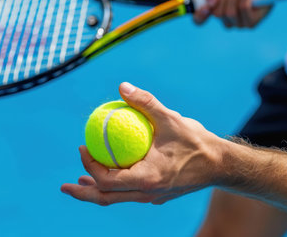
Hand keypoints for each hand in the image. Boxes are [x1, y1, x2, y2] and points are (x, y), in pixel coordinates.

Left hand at [60, 82, 225, 205]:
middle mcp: (147, 193)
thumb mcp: (171, 119)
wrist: (221, 165)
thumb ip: (146, 103)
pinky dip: (114, 187)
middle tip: (65, 186)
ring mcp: (152, 197)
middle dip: (83, 193)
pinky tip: (110, 175)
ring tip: (80, 182)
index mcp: (146, 178)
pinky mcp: (157, 195)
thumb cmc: (197, 142)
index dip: (89, 165)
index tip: (83, 148)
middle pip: (106, 198)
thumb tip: (122, 86)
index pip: (106, 179)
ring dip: (97, 191)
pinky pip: (129, 194)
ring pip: (117, 199)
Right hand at [193, 0, 271, 27]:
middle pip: (218, 13)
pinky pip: (242, 8)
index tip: (205, 7)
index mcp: (214, 11)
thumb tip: (211, 4)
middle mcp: (224, 20)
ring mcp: (237, 24)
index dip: (199, 15)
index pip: (198, 20)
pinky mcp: (251, 23)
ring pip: (230, 11)